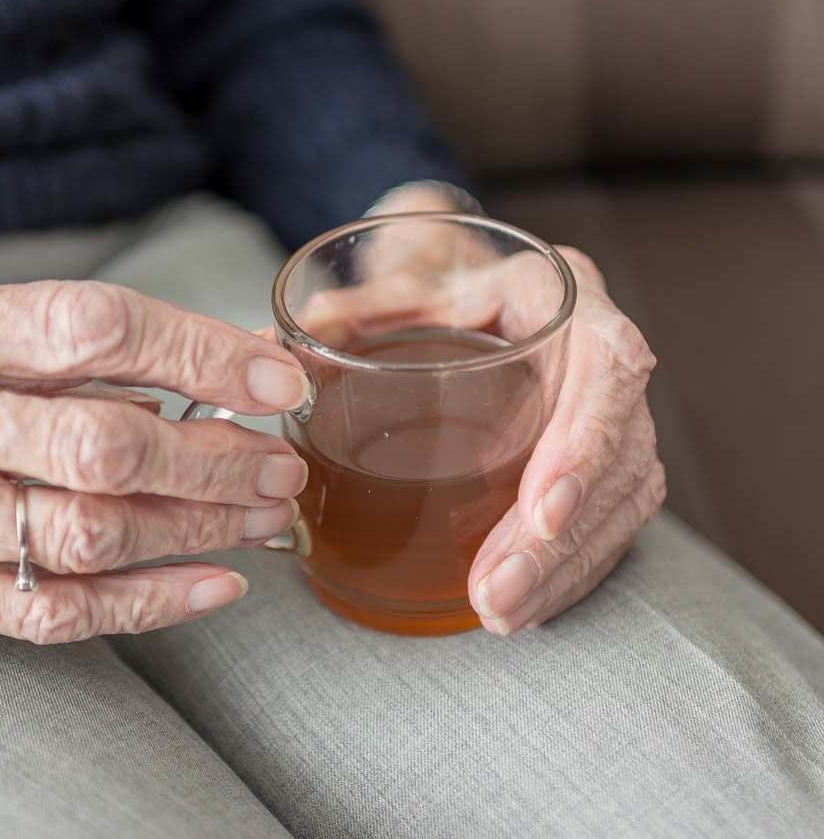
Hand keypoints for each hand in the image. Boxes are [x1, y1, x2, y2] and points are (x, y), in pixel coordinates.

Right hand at [0, 278, 311, 641]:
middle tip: (279, 462)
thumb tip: (165, 370)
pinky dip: (146, 602)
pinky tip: (210, 586)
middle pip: (107, 439)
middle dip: (216, 454)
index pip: (91, 326)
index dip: (200, 349)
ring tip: (263, 515)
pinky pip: (49, 608)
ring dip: (199, 525)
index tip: (272, 376)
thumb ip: (18, 343)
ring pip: (93, 529)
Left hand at [324, 185, 664, 633]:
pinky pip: (612, 518)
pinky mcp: (603, 453)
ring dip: (565, 567)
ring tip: (501, 614)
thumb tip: (266, 347)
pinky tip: (528, 607)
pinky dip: (572, 569)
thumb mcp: (396, 283)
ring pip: (624, 497)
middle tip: (497, 594)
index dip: (583, 446)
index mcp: (562, 294)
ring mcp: (610, 406)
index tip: (539, 512)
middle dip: (560, 538)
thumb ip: (347, 313)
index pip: (607, 368)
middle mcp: (601, 349)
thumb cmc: (436, 279)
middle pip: (619, 452)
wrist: (466, 277)